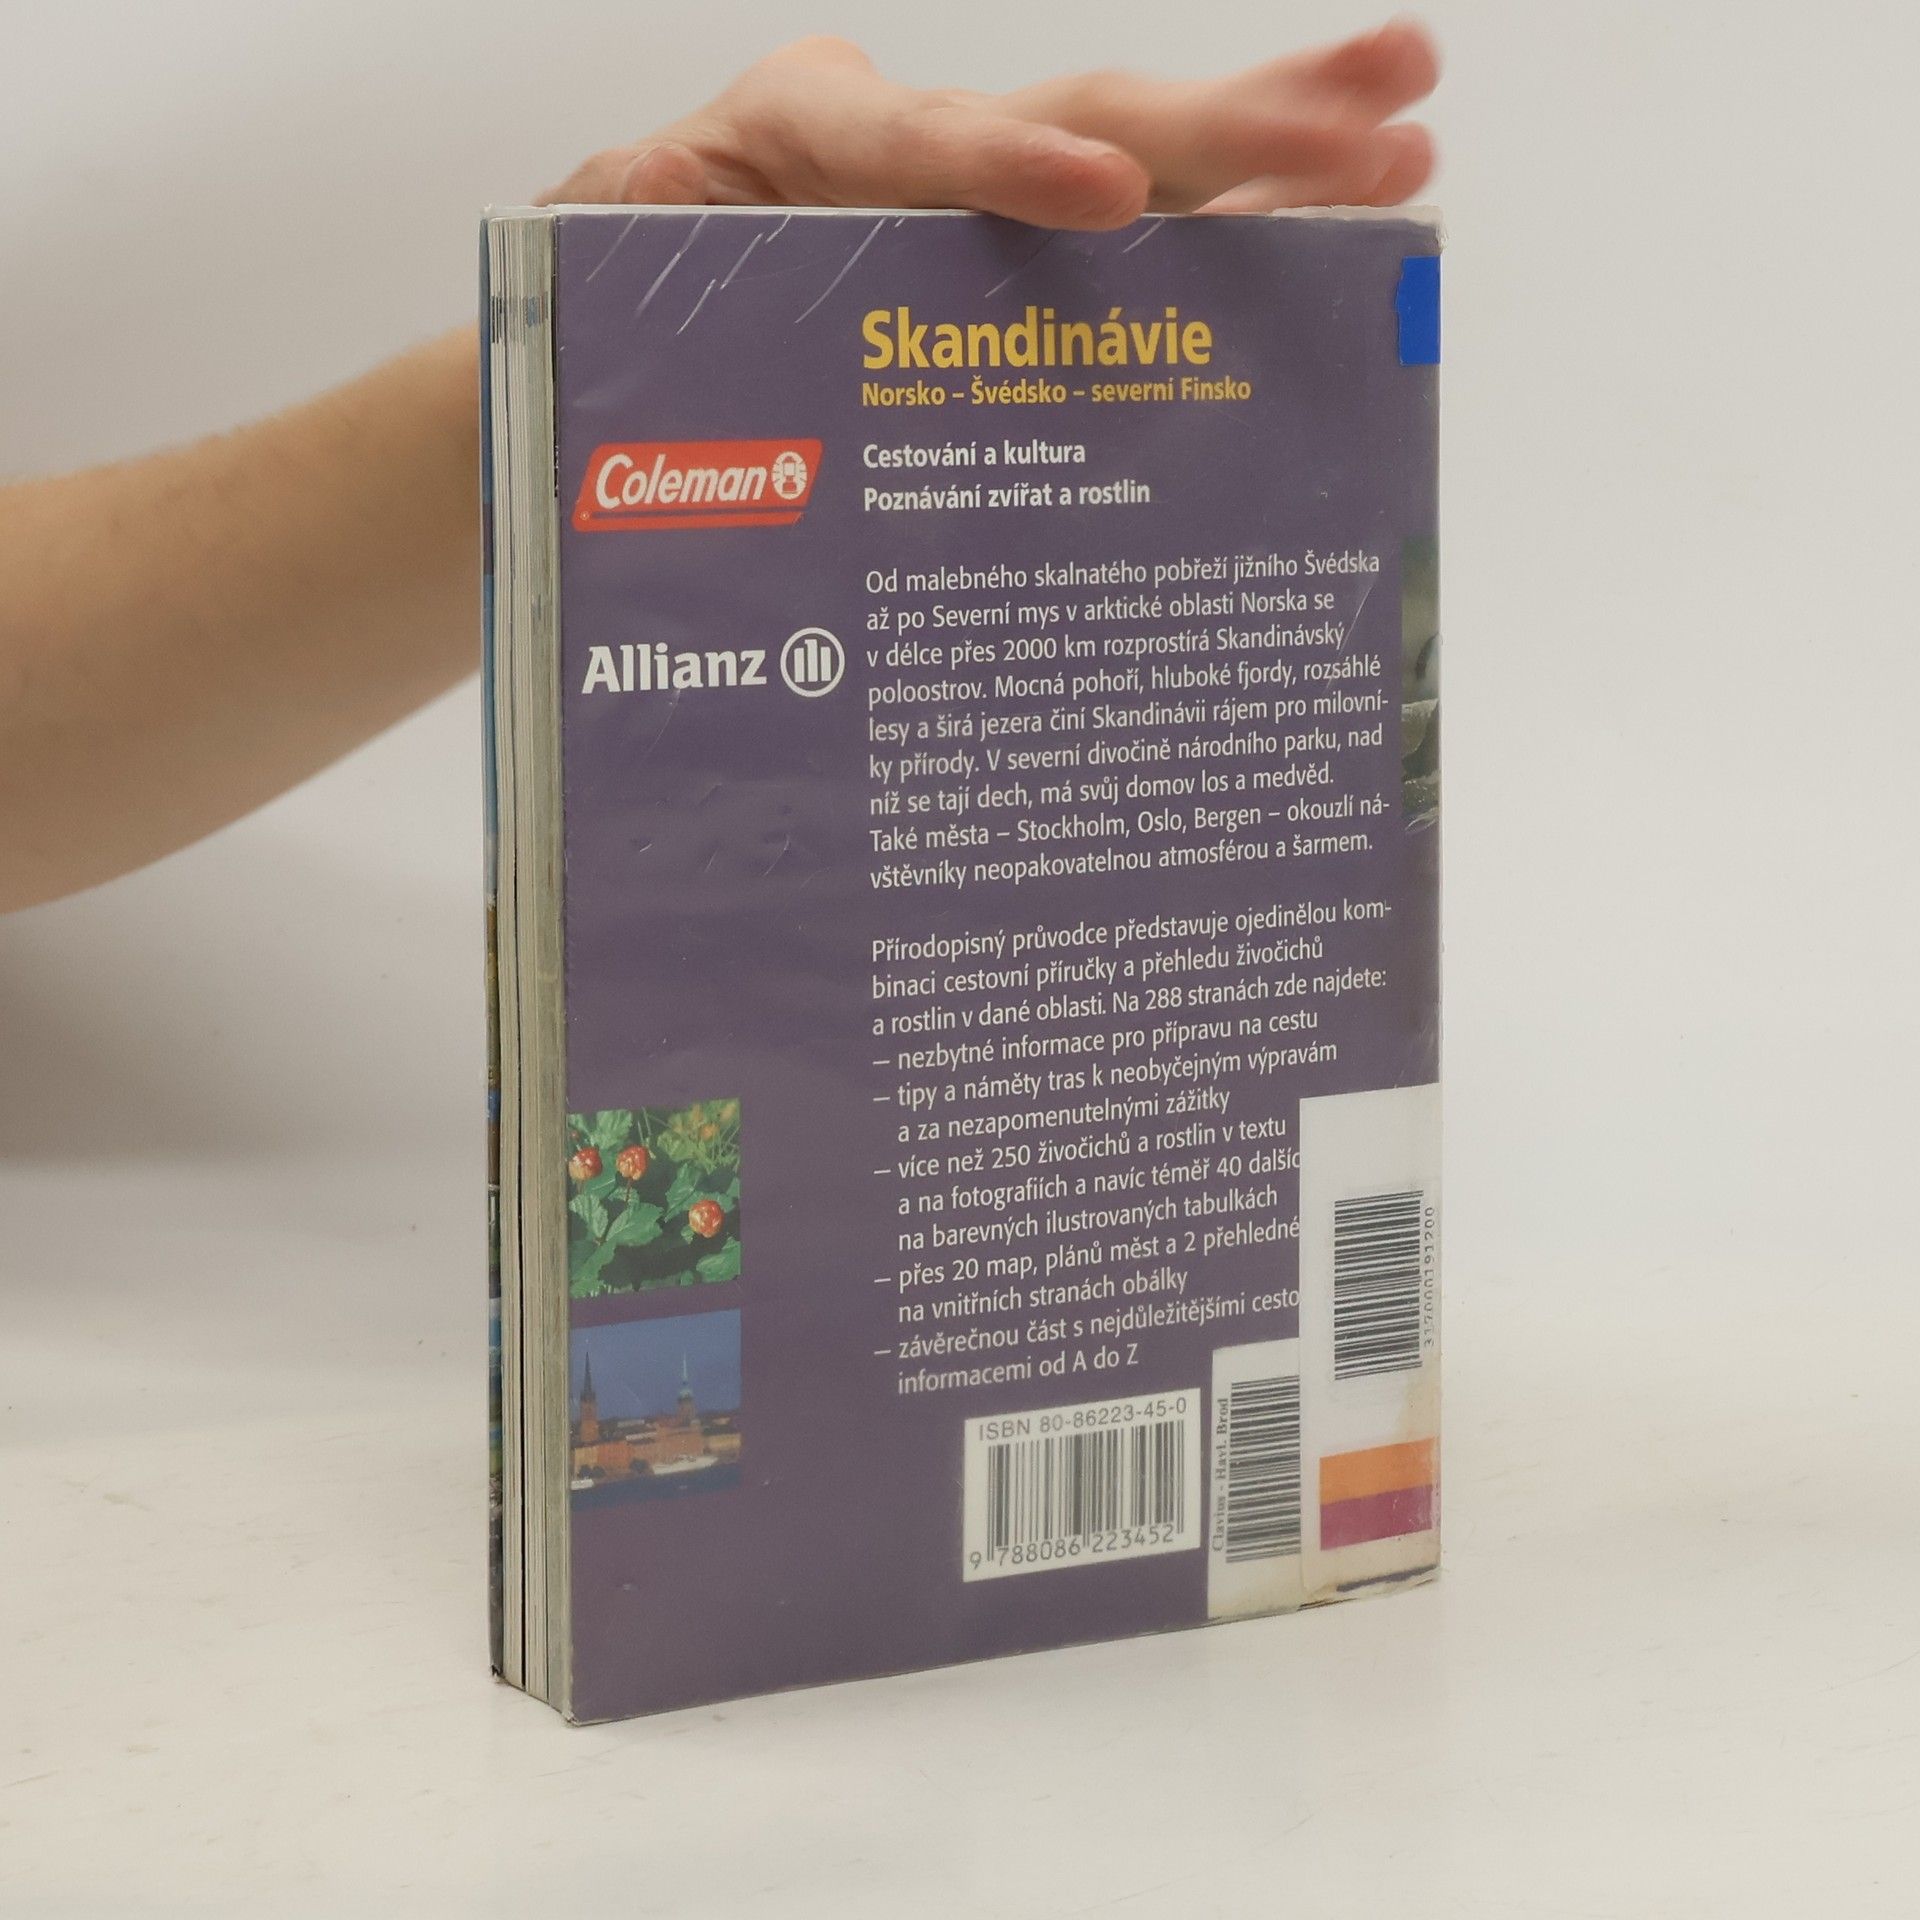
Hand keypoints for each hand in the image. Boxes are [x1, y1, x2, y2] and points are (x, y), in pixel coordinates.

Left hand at [544, 23, 1437, 227]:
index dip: (1013, 161)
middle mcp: (930, 151)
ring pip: (1152, 163)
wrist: (636, 362)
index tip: (1113, 195)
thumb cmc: (626, 296)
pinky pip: (1146, 248)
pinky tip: (1349, 229)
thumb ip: (634, 223)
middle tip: (1377, 117)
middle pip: (1090, 118)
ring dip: (1286, 153)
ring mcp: (995, 206)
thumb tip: (664, 190)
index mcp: (814, 135)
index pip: (920, 140)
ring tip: (1409, 136)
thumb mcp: (607, 251)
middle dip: (1234, 122)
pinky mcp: (1029, 267)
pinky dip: (1245, 239)